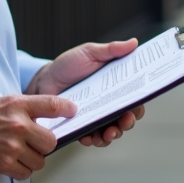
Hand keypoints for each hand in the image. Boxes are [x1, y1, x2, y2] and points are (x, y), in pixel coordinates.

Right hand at [0, 94, 75, 179]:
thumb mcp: (0, 104)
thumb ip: (23, 109)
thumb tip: (46, 118)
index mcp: (16, 105)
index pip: (52, 104)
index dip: (66, 109)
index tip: (73, 112)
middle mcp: (17, 124)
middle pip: (51, 140)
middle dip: (44, 145)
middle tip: (33, 144)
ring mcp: (12, 145)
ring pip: (40, 160)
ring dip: (32, 160)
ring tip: (17, 153)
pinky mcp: (5, 164)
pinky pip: (26, 173)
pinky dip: (21, 171)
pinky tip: (10, 163)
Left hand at [27, 39, 146, 146]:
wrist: (44, 79)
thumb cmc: (68, 65)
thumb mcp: (90, 53)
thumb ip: (111, 50)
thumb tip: (134, 42)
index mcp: (115, 87)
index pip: (134, 99)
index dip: (139, 104)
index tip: (137, 105)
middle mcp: (108, 105)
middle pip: (126, 119)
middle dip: (128, 123)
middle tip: (125, 121)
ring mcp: (95, 117)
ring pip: (111, 132)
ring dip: (113, 135)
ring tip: (108, 134)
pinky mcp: (81, 127)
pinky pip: (91, 138)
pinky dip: (93, 140)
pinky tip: (90, 138)